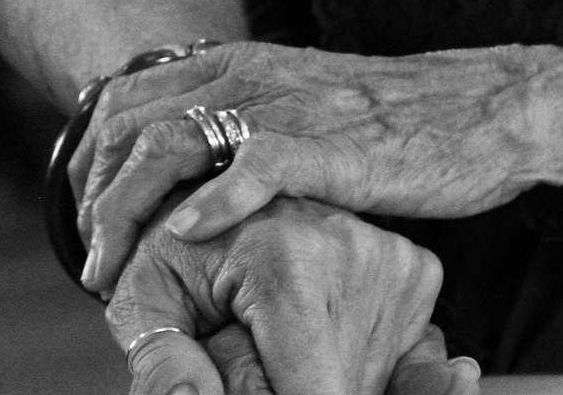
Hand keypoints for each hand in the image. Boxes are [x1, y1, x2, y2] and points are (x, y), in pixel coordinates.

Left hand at [75, 42, 562, 290]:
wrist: (491, 108)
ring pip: (167, 146)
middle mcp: (248, 75)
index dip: (87, 167)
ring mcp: (284, 107)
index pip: (123, 102)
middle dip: (92, 200)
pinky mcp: (327, 145)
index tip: (82, 223)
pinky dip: (207, 204)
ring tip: (113, 271)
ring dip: (127, 213)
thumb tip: (192, 173)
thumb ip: (246, 124)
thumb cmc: (401, 123)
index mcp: (236, 64)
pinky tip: (184, 238)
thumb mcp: (304, 107)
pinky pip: (248, 168)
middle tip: (90, 262)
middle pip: (128, 127)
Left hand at [108, 197, 446, 394]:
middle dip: (298, 384)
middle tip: (258, 351)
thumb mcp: (145, 299)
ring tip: (281, 335)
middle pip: (345, 387)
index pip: (314, 392)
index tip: (261, 383)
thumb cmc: (179, 250)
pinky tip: (317, 330)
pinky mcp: (417, 267)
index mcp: (287, 259)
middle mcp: (353, 248)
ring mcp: (393, 257)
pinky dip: (357, 352)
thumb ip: (159, 357)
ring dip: (329, 371)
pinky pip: (401, 347)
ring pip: (373, 372)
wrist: (221, 188)